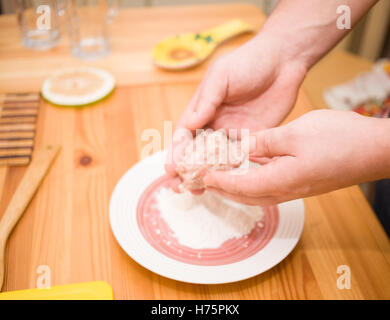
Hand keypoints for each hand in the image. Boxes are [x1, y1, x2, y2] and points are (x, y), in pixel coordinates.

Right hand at [165, 33, 307, 182]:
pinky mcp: (253, 139)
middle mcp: (214, 124)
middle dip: (186, 170)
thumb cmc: (248, 62)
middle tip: (179, 187)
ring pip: (215, 160)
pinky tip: (225, 184)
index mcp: (202, 109)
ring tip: (197, 191)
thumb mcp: (222, 75)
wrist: (283, 62)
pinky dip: (230, 172)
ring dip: (205, 175)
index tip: (171, 170)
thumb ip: (207, 99)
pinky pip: (239, 159)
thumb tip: (190, 123)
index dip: (176, 153)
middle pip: (196, 152)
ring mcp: (233, 133)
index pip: (184, 135)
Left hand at [203, 110, 389, 205]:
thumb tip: (242, 147)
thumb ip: (264, 142)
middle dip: (223, 189)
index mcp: (278, 180)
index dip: (218, 181)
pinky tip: (249, 167)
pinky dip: (253, 179)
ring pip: (257, 192)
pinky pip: (270, 185)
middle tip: (205, 181)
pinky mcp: (303, 182)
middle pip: (245, 194)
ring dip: (236, 186)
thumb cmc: (339, 140)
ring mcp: (295, 188)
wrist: (375, 150)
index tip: (201, 177)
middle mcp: (285, 190)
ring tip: (220, 177)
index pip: (238, 186)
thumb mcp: (294, 134)